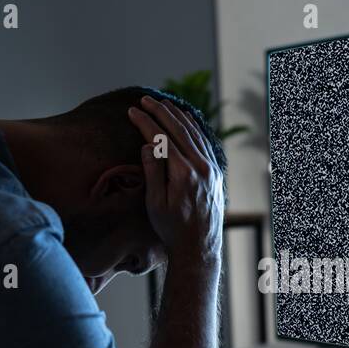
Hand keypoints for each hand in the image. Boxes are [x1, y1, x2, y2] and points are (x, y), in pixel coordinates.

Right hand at [127, 95, 222, 263]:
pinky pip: (205, 143)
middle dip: (161, 111)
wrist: (198, 247)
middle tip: (145, 100)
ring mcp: (212, 169)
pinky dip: (194, 128)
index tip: (132, 111)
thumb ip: (152, 171)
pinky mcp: (216, 173)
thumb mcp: (155, 203)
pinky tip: (186, 121)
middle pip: (180, 130)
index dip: (145, 122)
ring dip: (178, 116)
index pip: (162, 138)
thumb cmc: (172, 228)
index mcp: (184, 174)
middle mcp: (202, 167)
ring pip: (195, 133)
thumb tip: (148, 144)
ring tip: (162, 104)